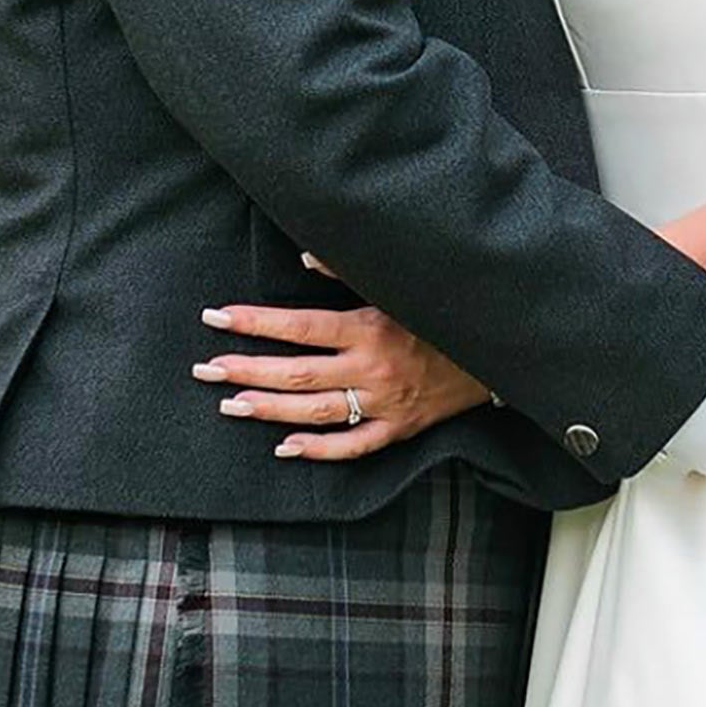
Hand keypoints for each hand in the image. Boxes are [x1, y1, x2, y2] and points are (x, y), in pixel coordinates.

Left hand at [196, 264, 491, 459]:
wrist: (500, 348)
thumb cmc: (445, 309)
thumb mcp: (402, 282)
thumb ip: (351, 269)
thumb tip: (306, 256)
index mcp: (370, 327)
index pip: (298, 327)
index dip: (254, 323)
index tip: (216, 318)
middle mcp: (372, 369)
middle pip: (297, 373)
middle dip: (246, 369)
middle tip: (205, 369)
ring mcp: (384, 403)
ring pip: (315, 412)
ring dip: (268, 408)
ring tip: (229, 403)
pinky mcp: (399, 428)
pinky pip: (353, 446)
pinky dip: (317, 450)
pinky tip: (282, 446)